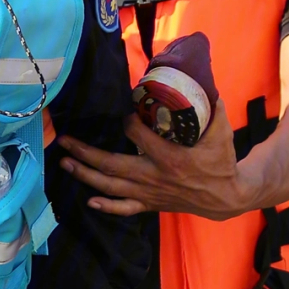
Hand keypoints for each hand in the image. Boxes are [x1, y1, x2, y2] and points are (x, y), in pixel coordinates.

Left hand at [57, 101, 251, 218]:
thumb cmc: (221, 162)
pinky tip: (89, 201)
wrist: (225, 197)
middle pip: (111, 164)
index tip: (119, 110)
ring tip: (64, 162)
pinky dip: (106, 206)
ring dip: (84, 174)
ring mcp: (149, 193)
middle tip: (63, 141)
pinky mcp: (149, 204)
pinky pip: (124, 208)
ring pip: (110, 186)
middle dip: (85, 152)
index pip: (137, 135)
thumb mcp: (221, 132)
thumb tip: (200, 79)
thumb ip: (211, 107)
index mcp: (170, 157)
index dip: (126, 121)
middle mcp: (153, 177)